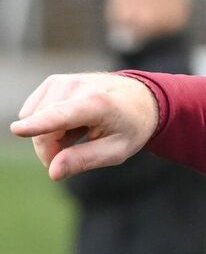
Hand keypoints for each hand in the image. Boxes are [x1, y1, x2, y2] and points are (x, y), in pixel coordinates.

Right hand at [9, 72, 158, 180]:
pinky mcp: (52, 82)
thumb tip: (53, 172)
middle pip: (42, 130)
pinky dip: (47, 123)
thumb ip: (85, 160)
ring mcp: (61, 81)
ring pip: (32, 120)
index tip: (17, 130)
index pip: (62, 116)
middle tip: (74, 157)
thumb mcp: (117, 150)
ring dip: (49, 136)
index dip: (39, 125)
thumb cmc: (130, 127)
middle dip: (50, 151)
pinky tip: (71, 123)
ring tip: (79, 133)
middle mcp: (77, 87)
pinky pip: (32, 112)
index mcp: (98, 104)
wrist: (141, 98)